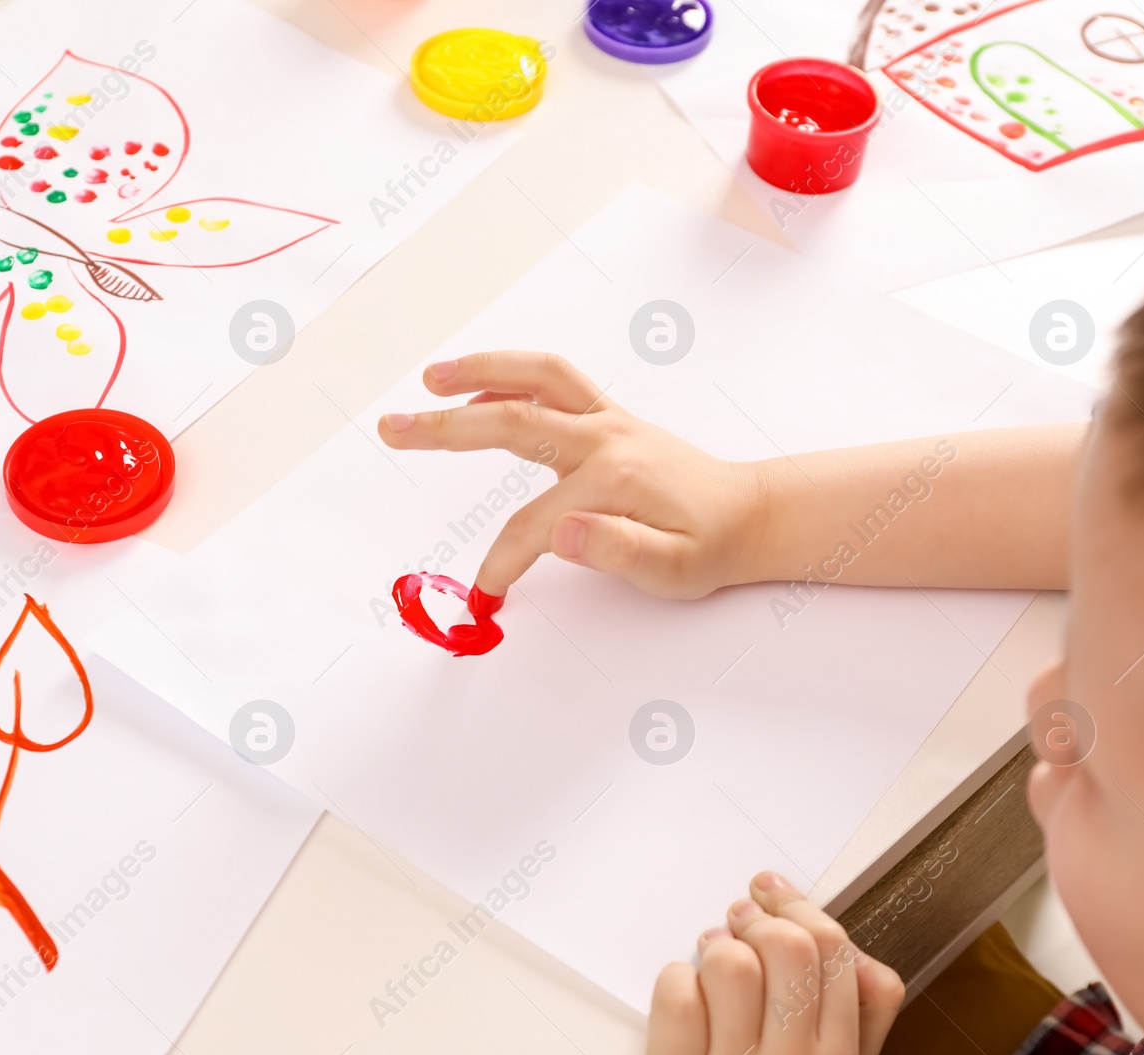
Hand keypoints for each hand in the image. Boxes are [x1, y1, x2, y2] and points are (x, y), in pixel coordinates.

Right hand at [377, 351, 766, 598]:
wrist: (749, 514)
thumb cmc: (710, 546)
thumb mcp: (674, 570)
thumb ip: (619, 551)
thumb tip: (563, 532)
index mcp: (613, 479)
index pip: (532, 524)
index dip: (502, 560)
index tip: (485, 593)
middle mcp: (604, 438)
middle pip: (512, 421)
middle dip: (446, 428)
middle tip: (393, 429)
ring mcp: (605, 420)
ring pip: (534, 378)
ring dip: (479, 372)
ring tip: (429, 378)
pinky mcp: (606, 417)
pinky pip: (552, 381)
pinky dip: (511, 376)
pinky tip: (477, 389)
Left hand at [647, 872, 904, 1054]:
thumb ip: (855, 1023)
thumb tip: (852, 957)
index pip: (844, 961)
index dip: (806, 912)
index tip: (778, 896)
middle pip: (793, 950)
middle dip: (762, 917)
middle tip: (742, 915)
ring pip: (733, 965)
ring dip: (715, 946)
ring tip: (709, 955)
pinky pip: (677, 996)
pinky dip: (675, 981)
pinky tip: (684, 995)